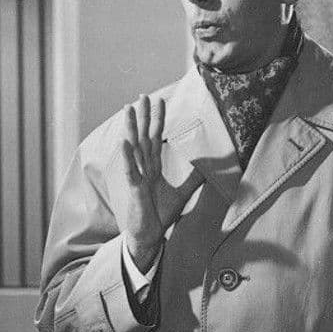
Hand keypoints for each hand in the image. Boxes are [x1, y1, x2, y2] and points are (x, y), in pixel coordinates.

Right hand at [120, 95, 188, 270]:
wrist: (149, 235)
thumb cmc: (159, 214)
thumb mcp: (182, 193)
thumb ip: (193, 179)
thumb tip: (208, 168)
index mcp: (153, 167)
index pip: (156, 138)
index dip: (158, 120)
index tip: (159, 101)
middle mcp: (144, 168)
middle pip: (143, 137)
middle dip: (143, 116)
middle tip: (141, 95)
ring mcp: (137, 177)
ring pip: (134, 148)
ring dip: (131, 128)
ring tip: (127, 109)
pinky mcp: (134, 189)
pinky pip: (130, 170)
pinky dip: (127, 156)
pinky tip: (124, 141)